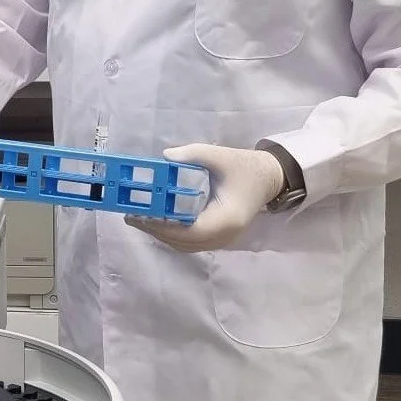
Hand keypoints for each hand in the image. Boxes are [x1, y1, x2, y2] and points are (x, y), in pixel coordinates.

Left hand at [126, 143, 285, 252]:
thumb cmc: (245, 167)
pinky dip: (173, 235)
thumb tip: (165, 157)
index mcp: (226, 218)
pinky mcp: (219, 238)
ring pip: (186, 246)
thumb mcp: (220, 156)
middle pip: (184, 242)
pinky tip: (159, 222)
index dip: (164, 227)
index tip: (142, 216)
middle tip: (132, 217)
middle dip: (157, 231)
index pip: (190, 231)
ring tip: (140, 220)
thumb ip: (193, 154)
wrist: (268, 178)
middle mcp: (225, 236)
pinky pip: (192, 242)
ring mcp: (223, 240)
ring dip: (163, 235)